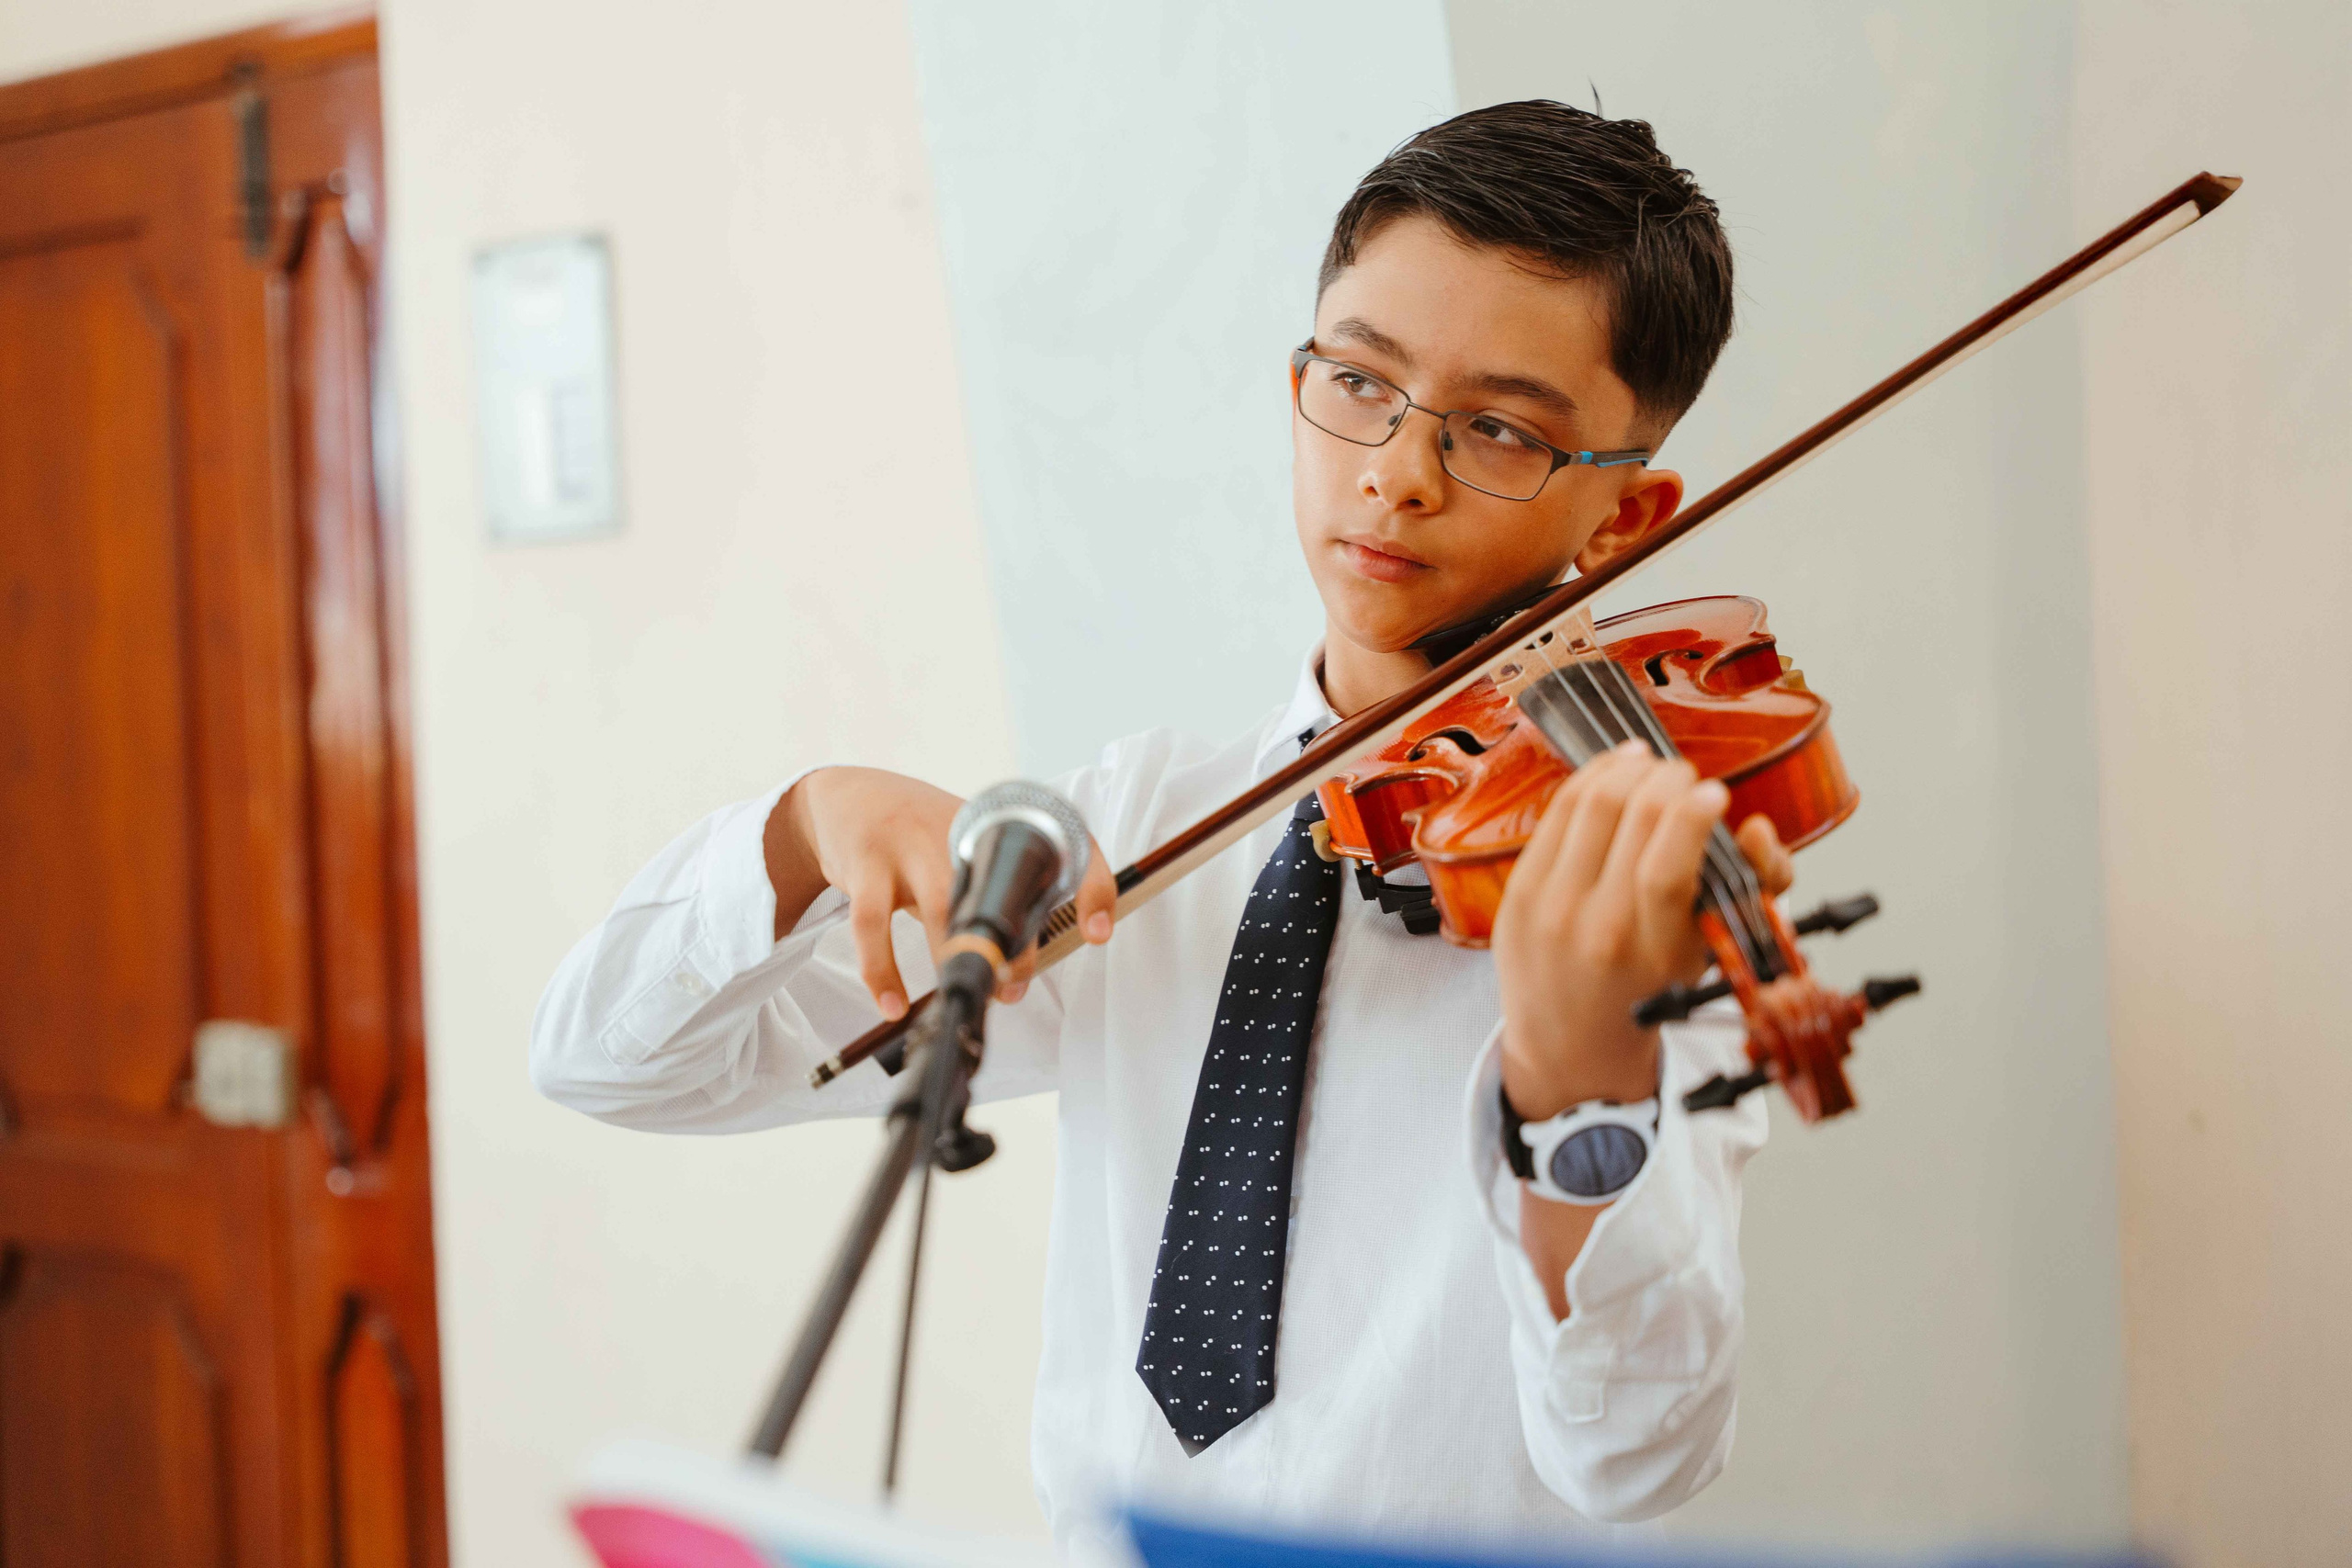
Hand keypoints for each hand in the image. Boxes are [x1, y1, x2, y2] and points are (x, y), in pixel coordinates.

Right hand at [764, 767, 1116, 1018]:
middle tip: (1014, 988)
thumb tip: (1016, 971)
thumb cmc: (918, 836)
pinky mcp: (866, 864)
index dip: (1090, 886)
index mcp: (997, 829)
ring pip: (942, 909)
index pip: (1062, 846)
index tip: (1097, 933)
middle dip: (1013, 949)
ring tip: (965, 999)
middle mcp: (960, 832)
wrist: (844, 799)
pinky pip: (873, 925)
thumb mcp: (966, 847)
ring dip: (955, 961)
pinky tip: (893, 1004)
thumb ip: (995, 894)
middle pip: (999, 891)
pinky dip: (882, 970)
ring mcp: (910, 844)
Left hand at [1491, 742, 1791, 1120]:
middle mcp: (1597, 928)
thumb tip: (1755, 827)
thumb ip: (1748, 890)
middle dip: (1668, 780)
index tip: (1714, 793)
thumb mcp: (1707, 954)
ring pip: (1592, 803)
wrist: (1568, 1046)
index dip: (1694, 814)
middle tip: (1686, 778)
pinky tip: (1614, 769)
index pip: (1667, 867)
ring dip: (1629, 770)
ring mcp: (1549, 907)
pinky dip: (1589, 779)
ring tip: (1652, 765)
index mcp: (1653, 951)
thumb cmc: (1646, 994)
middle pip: (1631, 818)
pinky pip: (1557, 814)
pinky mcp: (1518, 891)